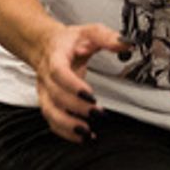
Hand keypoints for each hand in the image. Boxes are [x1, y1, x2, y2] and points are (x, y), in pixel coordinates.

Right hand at [34, 21, 129, 142]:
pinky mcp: (48, 102)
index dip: (72, 85)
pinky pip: (51, 121)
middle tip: (97, 113)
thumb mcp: (88, 32)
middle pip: (55, 95)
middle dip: (76, 108)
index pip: (58, 72)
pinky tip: (81, 136)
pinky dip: (64, 132)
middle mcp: (46, 76)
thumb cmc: (68, 41)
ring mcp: (45, 91)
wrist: (46, 45)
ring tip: (87, 131)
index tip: (89, 94)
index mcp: (55, 57)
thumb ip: (106, 37)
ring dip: (67, 124)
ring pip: (49, 111)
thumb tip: (125, 44)